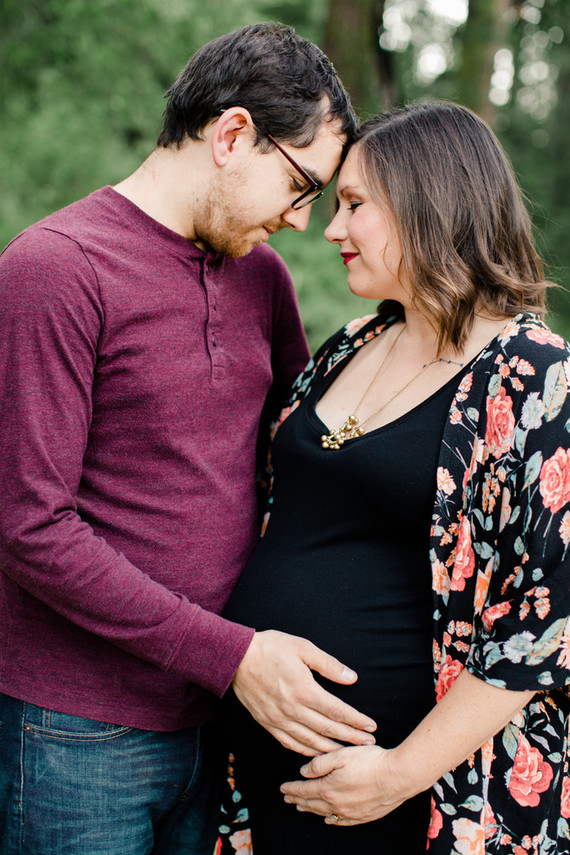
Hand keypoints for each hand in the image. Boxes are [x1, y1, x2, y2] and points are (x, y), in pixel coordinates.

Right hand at [231, 630, 376, 755]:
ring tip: (348, 753)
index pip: (337, 711)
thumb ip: (328, 664)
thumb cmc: (271, 648)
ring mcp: (279, 719)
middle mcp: (293, 709)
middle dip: (351, 738)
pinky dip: (307, 750)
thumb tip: (351, 677)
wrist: (236, 658)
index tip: (371, 727)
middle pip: (328, 730)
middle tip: (368, 745)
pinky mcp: (268, 723)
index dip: (356, 721)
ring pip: (310, 741)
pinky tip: (317, 753)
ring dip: (332, 749)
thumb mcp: (303, 648)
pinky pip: (290, 743)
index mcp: (304, 690)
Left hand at [280, 744, 409, 825]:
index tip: (283, 788)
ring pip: (325, 813)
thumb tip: (304, 771)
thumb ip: (320, 763)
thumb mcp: (341, 755)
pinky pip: (342, 821)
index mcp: (329, 788)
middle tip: (287, 799)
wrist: (399, 776)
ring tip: (302, 807)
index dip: (292, 789)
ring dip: (311, 810)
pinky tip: (328, 819)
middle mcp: (337, 804)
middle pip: (312, 803)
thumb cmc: (371, 761)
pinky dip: (331, 820)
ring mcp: (351, 812)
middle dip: (298, 800)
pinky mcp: (364, 815)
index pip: (304, 790)